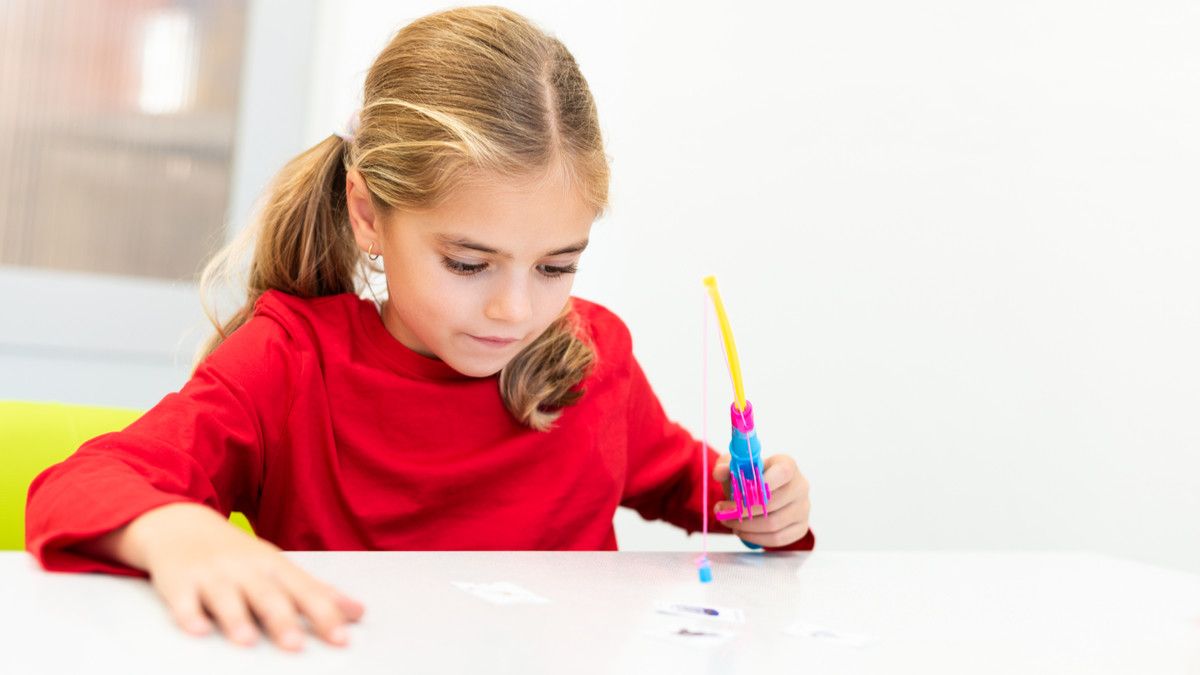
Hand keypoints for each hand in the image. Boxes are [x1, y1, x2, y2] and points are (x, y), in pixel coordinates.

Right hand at [93, 502, 363, 650]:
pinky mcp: (179, 582)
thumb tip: (358, 612)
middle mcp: (246, 569)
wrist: (182, 524)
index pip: (305, 592)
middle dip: (283, 620)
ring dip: (237, 619)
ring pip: (226, 598)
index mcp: (275, 567)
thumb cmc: (238, 554)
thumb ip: (316, 592)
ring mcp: (212, 575)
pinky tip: (197, 630)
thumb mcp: (279, 567)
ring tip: (247, 641)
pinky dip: (189, 615)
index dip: (324, 615)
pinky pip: (182, 600)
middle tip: (296, 646)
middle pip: (268, 595)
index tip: (341, 638)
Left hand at [712, 454, 810, 547]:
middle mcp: (800, 486)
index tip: (738, 492)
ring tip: (729, 522)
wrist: (760, 492)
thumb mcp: (735, 467)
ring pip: (773, 524)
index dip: (761, 483)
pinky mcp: (800, 527)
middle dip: (742, 510)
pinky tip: (742, 532)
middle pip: (772, 503)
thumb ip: (726, 467)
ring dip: (745, 526)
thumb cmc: (749, 477)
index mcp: (787, 465)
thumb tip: (720, 472)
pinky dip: (755, 538)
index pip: (782, 472)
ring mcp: (803, 508)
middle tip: (722, 512)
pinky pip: (778, 539)